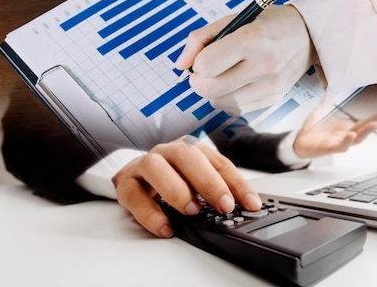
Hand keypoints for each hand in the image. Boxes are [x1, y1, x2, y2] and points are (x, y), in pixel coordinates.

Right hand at [113, 136, 261, 237]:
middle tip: (224, 205)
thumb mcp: (197, 181)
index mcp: (191, 149)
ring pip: (156, 167)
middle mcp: (168, 151)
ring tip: (192, 211)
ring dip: (176, 189)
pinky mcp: (125, 183)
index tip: (251, 203)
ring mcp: (144, 164)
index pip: (218, 162)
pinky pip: (133, 195)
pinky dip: (150, 213)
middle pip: (188, 156)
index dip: (237, 183)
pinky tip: (165, 227)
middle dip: (209, 181)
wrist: (133, 176)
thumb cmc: (171, 178)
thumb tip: (245, 208)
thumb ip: (218, 191)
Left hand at [175, 5, 316, 113]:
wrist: (308, 35)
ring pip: (220, 103)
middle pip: (210, 89)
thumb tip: (180, 65)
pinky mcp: (273, 99)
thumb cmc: (267, 24)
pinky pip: (236, 109)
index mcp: (251, 39)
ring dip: (213, 92)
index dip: (197, 64)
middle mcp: (263, 65)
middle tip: (204, 71)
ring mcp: (270, 86)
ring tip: (223, 75)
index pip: (207, 65)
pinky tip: (236, 83)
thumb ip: (201, 39)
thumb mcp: (234, 18)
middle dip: (198, 81)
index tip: (202, 58)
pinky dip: (228, 99)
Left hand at [293, 99, 376, 157]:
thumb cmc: (313, 128)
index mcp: (346, 127)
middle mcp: (345, 135)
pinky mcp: (328, 149)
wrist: (300, 141)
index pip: (364, 122)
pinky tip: (350, 135)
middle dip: (374, 124)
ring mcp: (338, 143)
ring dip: (364, 133)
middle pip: (363, 131)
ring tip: (373, 125)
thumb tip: (332, 85)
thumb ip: (328, 99)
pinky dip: (346, 142)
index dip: (376, 117)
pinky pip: (339, 147)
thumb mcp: (321, 110)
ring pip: (355, 140)